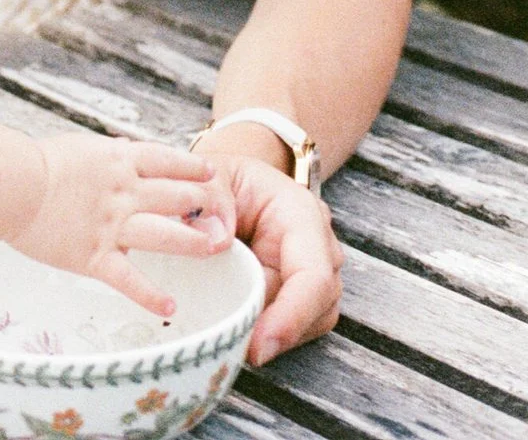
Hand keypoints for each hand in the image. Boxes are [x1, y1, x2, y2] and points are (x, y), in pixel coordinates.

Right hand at [7, 136, 232, 316]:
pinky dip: (151, 296)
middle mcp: (124, 192)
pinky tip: (170, 306)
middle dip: (203, 205)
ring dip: (193, 242)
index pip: (167, 161)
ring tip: (214, 248)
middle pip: (176, 196)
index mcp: (119, 161)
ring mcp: (112, 226)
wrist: (13, 185)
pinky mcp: (95, 257)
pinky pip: (129, 280)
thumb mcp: (81, 147)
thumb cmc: (37, 163)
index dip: (192, 168)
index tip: (210, 174)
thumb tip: (125, 147)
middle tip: (221, 214)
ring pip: (165, 234)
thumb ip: (107, 153)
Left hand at [201, 151, 343, 363]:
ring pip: (308, 323)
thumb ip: (210, 199)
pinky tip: (235, 337)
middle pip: (317, 306)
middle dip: (278, 333)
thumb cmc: (224, 178)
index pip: (313, 274)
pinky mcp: (295, 294)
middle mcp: (317, 248)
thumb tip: (216, 242)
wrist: (231, 184)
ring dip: (272, 338)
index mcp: (302, 215)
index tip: (258, 347)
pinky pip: (291, 325)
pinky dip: (266, 336)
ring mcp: (311, 274)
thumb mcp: (211, 176)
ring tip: (227, 344)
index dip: (291, 315)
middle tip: (230, 351)